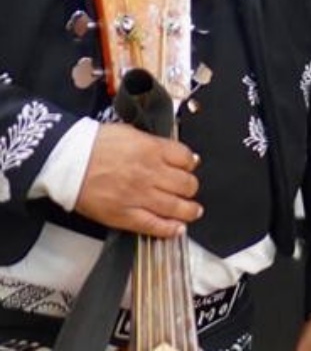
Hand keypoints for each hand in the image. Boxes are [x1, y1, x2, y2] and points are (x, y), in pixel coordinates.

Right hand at [74, 123, 200, 237]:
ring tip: (192, 211)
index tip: (189, 167)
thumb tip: (174, 153)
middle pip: (186, 184)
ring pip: (176, 206)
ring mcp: (138, 196)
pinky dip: (168, 229)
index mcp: (152, 150)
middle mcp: (150, 173)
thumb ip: (155, 144)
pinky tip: (176, 229)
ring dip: (189, 210)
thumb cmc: (94, 144)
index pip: (186, 158)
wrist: (66, 160)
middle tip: (188, 189)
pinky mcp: (124, 215)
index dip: (190, 163)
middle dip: (190, 187)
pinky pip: (153, 225)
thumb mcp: (131, 133)